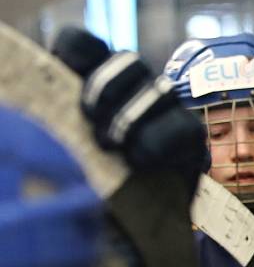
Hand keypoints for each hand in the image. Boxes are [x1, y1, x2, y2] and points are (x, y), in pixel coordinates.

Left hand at [50, 26, 207, 192]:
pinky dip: (156, 142)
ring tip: (111, 146)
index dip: (76, 52)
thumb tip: (49, 105)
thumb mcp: (75, 147)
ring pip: (159, 89)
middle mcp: (138, 87)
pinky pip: (183, 126)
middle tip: (90, 118)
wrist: (141, 222)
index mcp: (101, 82)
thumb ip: (68, 121)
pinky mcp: (191, 137)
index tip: (63, 75)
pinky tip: (138, 161)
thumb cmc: (98, 183)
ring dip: (131, 116)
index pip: (85, 45)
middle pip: (128, 59)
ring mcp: (168, 110)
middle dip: (106, 86)